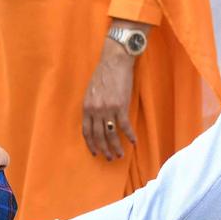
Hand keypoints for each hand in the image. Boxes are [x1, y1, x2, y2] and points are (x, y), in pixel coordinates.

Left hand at [82, 37, 137, 160]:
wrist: (115, 61)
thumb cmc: (103, 74)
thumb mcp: (91, 91)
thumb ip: (92, 106)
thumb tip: (95, 119)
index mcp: (86, 107)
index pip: (86, 131)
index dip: (91, 144)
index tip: (95, 152)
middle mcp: (95, 110)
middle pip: (98, 136)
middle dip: (104, 149)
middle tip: (109, 158)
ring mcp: (108, 109)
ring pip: (111, 134)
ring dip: (116, 147)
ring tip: (120, 155)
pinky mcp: (121, 106)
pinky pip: (124, 126)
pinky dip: (129, 135)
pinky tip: (133, 141)